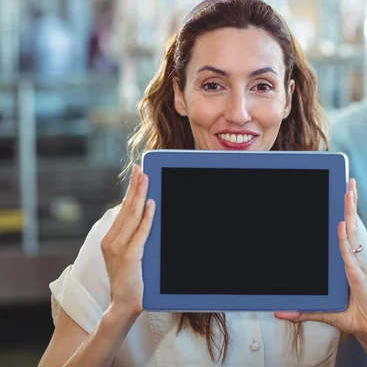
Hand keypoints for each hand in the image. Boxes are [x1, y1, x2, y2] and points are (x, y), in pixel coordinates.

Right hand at [100, 164, 154, 318]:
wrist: (123, 304)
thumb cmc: (131, 280)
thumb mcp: (130, 255)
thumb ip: (136, 238)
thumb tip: (148, 216)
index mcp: (110, 239)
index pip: (123, 210)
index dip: (130, 191)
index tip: (137, 174)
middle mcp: (111, 241)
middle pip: (126, 208)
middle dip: (134, 186)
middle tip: (140, 168)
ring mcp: (118, 248)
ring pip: (132, 216)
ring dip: (140, 195)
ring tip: (146, 179)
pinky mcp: (130, 256)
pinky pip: (141, 232)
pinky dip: (147, 217)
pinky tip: (152, 204)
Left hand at [275, 179, 366, 337]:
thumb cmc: (354, 316)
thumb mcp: (323, 311)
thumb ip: (303, 310)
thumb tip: (279, 312)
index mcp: (348, 262)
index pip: (345, 233)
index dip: (344, 214)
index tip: (342, 195)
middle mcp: (353, 260)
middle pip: (350, 227)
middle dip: (350, 205)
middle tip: (349, 184)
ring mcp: (357, 266)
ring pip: (351, 234)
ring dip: (349, 212)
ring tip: (349, 192)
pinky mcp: (357, 277)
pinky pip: (348, 255)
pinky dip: (343, 240)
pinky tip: (340, 225)